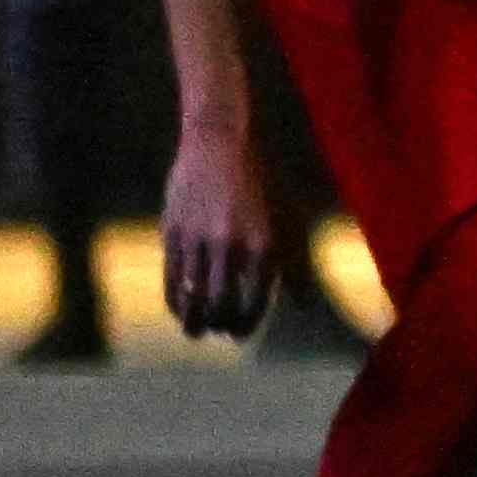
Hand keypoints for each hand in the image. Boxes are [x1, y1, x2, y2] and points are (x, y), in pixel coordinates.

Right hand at [159, 110, 291, 340]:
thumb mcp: (286, 217)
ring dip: (193, 321)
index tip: (238, 334)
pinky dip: (175, 301)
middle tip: (216, 332)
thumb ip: (295, 264)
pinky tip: (179, 307)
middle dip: (218, 326)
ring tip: (195, 330)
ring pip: (192, 299)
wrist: (219, 142)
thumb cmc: (259, 181)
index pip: (253, 304)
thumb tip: (305, 306)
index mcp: (264, 245)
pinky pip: (171, 280)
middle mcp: (232, 246)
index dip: (244, 325)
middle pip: (220, 307)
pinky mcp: (173, 233)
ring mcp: (200, 241)